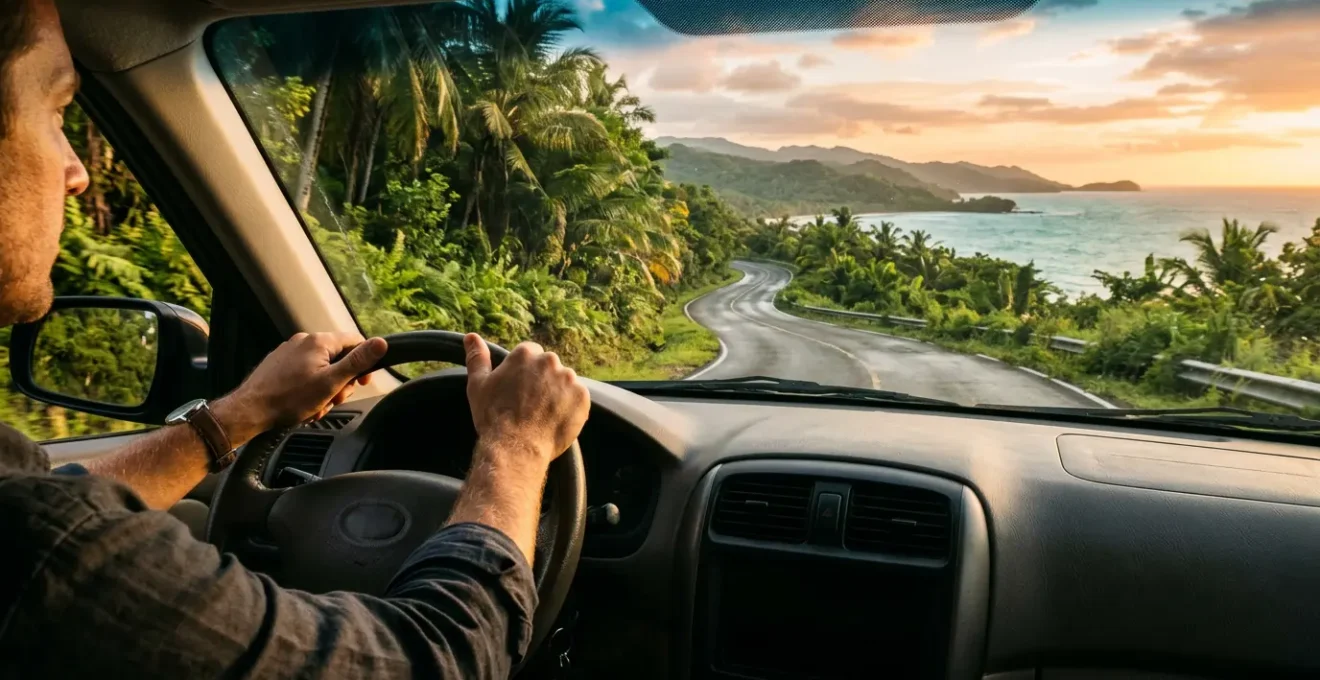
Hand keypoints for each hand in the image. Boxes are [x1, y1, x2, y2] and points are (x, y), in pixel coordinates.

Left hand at [212, 332, 387, 445]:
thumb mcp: (331, 382)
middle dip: (340, 382)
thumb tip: (381, 343)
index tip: (361, 382)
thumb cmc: (289, 399)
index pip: (355, 342)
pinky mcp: (279, 364)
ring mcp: (289, 352)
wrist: (250, 411)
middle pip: (338, 358)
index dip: (364, 363)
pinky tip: (302, 405)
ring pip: (321, 368)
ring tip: (314, 406)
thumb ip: (358, 362)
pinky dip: (308, 389)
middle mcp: (303, 341)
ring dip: (324, 389)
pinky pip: (304, 373)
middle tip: (332, 399)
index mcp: (319, 341)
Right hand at [464, 333, 589, 466]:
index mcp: (525, 354)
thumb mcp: (478, 386)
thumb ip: (477, 358)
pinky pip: (578, 399)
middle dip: (542, 381)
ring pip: (565, 382)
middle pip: (549, 367)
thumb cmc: (493, 417)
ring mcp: (568, 379)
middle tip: (530, 404)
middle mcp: (550, 361)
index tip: (520, 389)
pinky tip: (555, 420)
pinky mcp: (582, 397)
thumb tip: (471, 336)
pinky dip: (570, 408)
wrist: (515, 448)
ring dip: (558, 394)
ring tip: (543, 415)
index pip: (531, 354)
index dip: (525, 372)